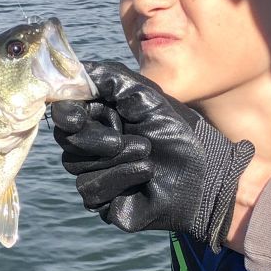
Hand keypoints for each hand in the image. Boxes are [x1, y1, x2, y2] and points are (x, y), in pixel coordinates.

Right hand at [49, 60, 253, 249]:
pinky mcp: (103, 201)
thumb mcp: (145, 95)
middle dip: (93, 137)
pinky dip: (120, 177)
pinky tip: (146, 173)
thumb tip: (73, 69)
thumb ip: (109, 78)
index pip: (65, 113)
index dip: (66, 113)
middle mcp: (93, 145)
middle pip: (66, 140)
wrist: (205, 174)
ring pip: (76, 166)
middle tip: (121, 138)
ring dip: (115, 158)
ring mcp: (96, 173)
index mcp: (101, 117)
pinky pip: (92, 190)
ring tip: (146, 153)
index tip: (77, 116)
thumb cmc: (179, 132)